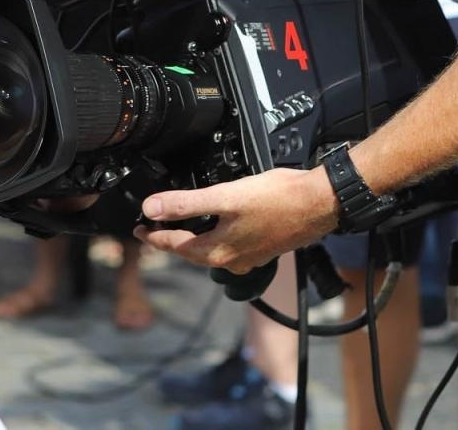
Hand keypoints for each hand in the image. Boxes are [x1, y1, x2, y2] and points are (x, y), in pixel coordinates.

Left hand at [133, 166, 340, 273]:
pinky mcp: (262, 248)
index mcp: (218, 251)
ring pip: (210, 251)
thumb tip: (151, 209)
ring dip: (192, 240)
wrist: (319, 204)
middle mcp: (232, 261)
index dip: (152, 236)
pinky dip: (213, 237)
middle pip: (191, 252)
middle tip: (151, 230)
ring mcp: (248, 257)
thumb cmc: (277, 199)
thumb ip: (185, 204)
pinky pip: (228, 246)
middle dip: (169, 241)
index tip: (137, 229)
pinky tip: (216, 226)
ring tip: (178, 228)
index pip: (174, 245)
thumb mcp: (224, 197)